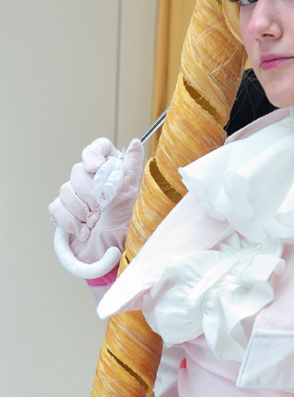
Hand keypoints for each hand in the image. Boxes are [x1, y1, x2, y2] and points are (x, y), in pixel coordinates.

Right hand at [49, 138, 143, 264]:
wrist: (109, 254)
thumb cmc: (124, 225)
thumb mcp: (131, 194)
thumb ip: (131, 167)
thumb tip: (136, 142)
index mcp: (113, 172)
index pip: (98, 148)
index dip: (92, 155)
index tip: (96, 169)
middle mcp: (94, 180)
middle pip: (77, 170)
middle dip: (89, 194)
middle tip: (101, 210)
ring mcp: (77, 196)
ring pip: (64, 190)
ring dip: (81, 211)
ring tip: (94, 223)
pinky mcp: (64, 212)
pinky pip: (56, 207)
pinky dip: (69, 221)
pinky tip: (82, 231)